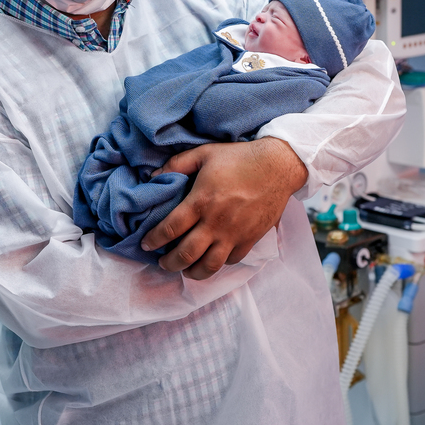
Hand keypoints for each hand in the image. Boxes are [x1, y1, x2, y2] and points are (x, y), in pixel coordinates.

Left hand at [142, 137, 307, 279]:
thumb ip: (177, 164)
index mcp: (201, 201)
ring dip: (193, 272)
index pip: (170, 229)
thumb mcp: (204, 153)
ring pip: (210, 265)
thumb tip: (153, 176)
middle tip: (162, 262)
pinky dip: (219, 263)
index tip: (146, 244)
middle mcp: (216, 222)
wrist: (278, 166)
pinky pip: (232, 260)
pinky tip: (212, 258)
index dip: (154, 240)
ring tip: (185, 269)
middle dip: (169, 263)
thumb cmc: (240, 157)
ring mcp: (235, 233)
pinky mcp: (251, 238)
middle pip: (186, 254)